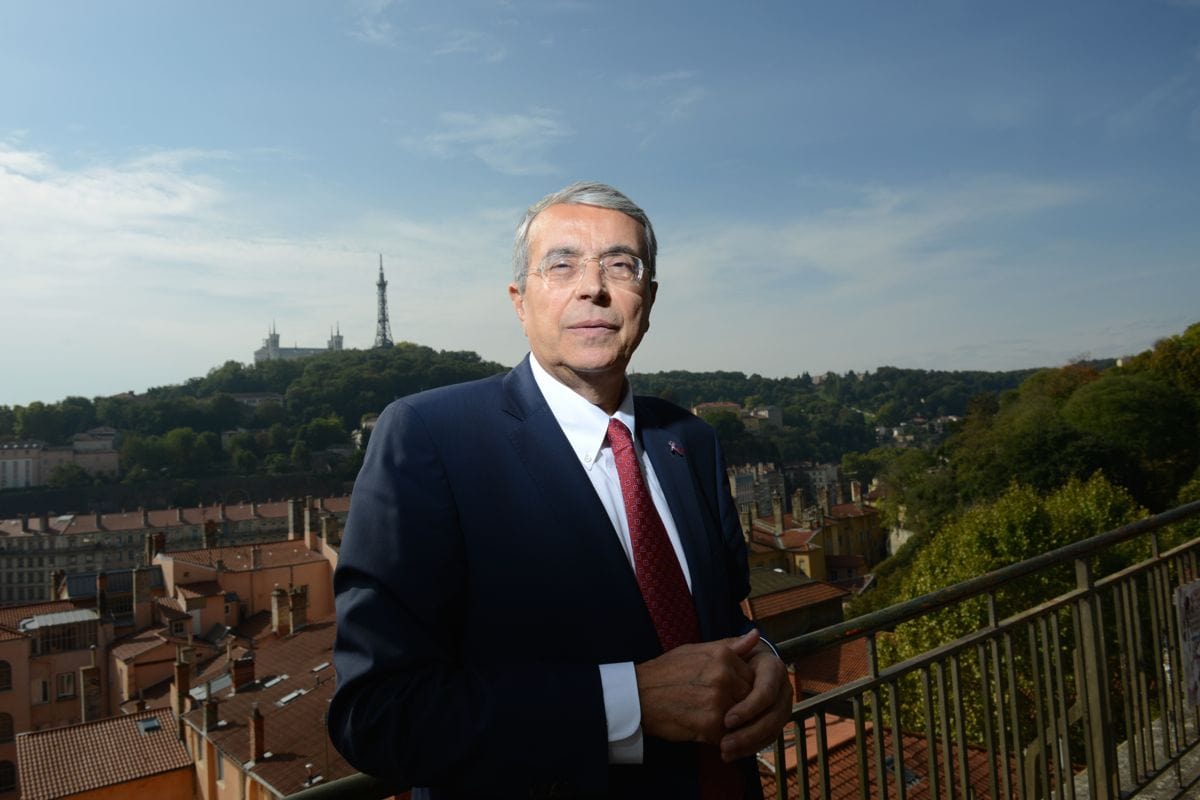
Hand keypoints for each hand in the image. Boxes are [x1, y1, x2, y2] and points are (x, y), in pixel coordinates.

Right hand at [635, 631, 759, 744]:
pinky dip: (722, 735)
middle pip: (751, 696)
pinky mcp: (711, 725)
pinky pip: (731, 733)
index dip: (741, 687)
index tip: (725, 691)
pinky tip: (705, 727)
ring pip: (743, 716)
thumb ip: (730, 646)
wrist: (639, 695)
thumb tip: (756, 635)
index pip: (753, 676)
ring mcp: (719, 701)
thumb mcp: (697, 650)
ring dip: (733, 721)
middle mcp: (724, 676)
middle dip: (740, 704)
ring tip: (711, 716)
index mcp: (722, 655)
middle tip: (717, 705)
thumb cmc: (667, 671)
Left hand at [719, 639, 793, 760]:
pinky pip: (766, 739)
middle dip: (749, 733)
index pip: (766, 693)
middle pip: (773, 716)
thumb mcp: (728, 651)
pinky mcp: (773, 722)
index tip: (727, 720)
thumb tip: (754, 634)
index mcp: (774, 669)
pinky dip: (749, 749)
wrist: (732, 671)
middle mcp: (784, 689)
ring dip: (748, 744)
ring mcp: (782, 707)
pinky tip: (729, 755)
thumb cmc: (726, 658)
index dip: (749, 708)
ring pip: (771, 731)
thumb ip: (737, 647)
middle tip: (724, 743)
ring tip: (724, 752)